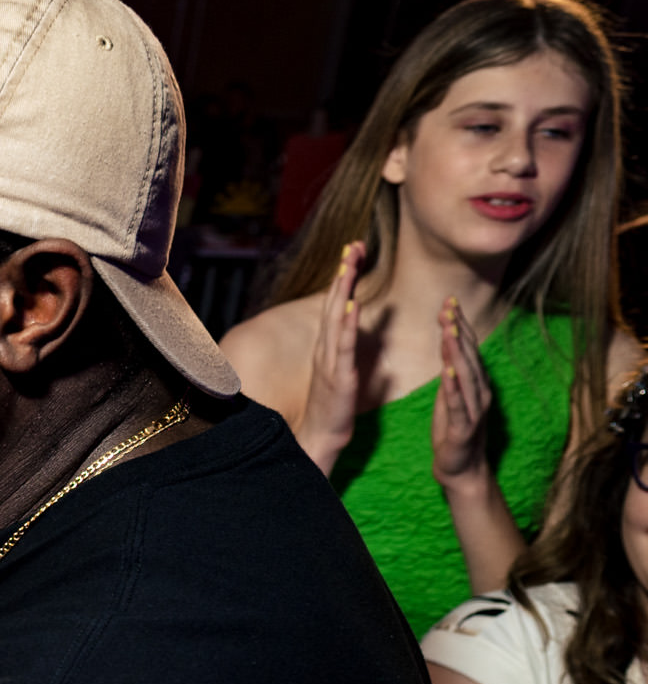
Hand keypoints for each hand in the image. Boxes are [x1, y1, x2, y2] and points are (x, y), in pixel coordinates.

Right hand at [297, 241, 365, 466]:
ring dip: (343, 290)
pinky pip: (342, 347)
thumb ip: (350, 348)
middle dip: (343, 273)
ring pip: (336, 318)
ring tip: (350, 264)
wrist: (319, 438)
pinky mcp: (339, 378)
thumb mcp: (344, 372)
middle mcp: (326, 350)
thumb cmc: (334, 409)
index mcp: (329, 348)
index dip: (344, 278)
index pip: (337, 305)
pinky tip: (352, 306)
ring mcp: (330, 362)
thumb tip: (365, 326)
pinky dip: (346, 326)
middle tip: (353, 245)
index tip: (353, 252)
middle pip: (335, 304)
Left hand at [433, 295, 497, 492]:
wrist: (461, 468)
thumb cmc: (453, 430)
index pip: (467, 348)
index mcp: (474, 383)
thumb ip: (450, 370)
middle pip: (468, 355)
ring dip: (457, 352)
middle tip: (448, 306)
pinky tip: (447, 372)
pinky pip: (458, 404)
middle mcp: (479, 392)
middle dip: (458, 330)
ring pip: (465, 376)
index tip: (448, 301)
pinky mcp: (463, 428)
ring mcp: (473, 409)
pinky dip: (453, 387)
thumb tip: (448, 342)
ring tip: (449, 330)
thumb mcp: (448, 395)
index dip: (459, 324)